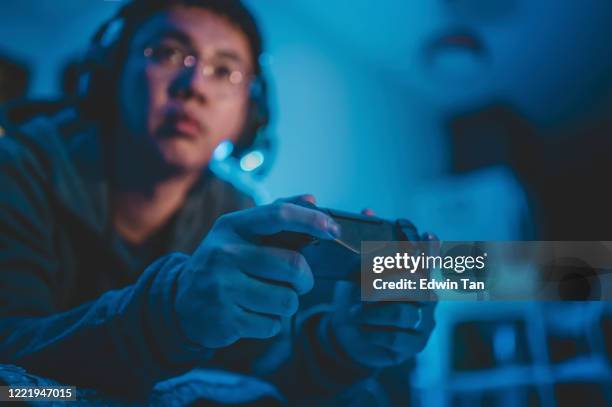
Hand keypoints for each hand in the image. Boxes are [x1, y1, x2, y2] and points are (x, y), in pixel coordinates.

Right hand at [174, 195, 339, 347]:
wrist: (182, 302)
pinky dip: (271, 323)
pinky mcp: (225, 319)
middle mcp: (225, 254)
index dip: (311, 220)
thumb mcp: (240, 234)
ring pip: (287, 300)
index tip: (333, 230)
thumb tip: (312, 199)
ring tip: (269, 298)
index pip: (278, 215)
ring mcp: (222, 287)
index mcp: (232, 227)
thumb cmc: (223, 263)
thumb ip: (276, 216)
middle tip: (299, 282)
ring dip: (287, 303)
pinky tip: (253, 313)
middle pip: (293, 265)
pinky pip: (272, 325)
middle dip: (305, 279)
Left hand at [330, 209, 437, 367]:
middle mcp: (426, 295)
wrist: (353, 334)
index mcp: (416, 273)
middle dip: (389, 282)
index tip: (427, 236)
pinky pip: (398, 337)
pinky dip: (375, 332)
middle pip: (417, 284)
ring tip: (355, 310)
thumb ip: (363, 242)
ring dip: (375, 311)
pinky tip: (362, 328)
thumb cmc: (361, 297)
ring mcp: (423, 321)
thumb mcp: (357, 269)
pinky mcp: (414, 344)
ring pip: (405, 312)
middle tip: (364, 285)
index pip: (430, 256)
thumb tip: (366, 211)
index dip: (431, 247)